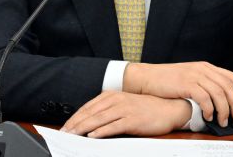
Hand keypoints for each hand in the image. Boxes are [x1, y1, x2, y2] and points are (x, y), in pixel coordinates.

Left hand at [60, 91, 190, 137]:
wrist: (169, 108)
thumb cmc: (146, 109)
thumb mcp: (124, 105)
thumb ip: (108, 111)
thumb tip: (90, 123)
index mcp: (112, 95)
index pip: (88, 107)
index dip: (75, 118)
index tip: (64, 127)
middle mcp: (117, 100)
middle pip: (90, 113)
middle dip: (75, 124)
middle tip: (63, 134)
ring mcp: (124, 109)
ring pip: (99, 119)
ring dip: (83, 128)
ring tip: (72, 136)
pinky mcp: (132, 119)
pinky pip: (114, 126)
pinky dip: (102, 131)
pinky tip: (93, 136)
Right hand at [123, 62, 232, 126]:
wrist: (148, 77)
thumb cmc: (168, 80)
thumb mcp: (189, 76)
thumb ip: (204, 81)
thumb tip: (219, 96)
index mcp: (205, 66)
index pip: (230, 75)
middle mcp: (202, 69)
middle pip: (228, 85)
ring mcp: (194, 75)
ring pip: (218, 93)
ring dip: (224, 109)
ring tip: (222, 121)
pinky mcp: (186, 84)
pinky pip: (205, 98)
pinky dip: (210, 109)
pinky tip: (208, 116)